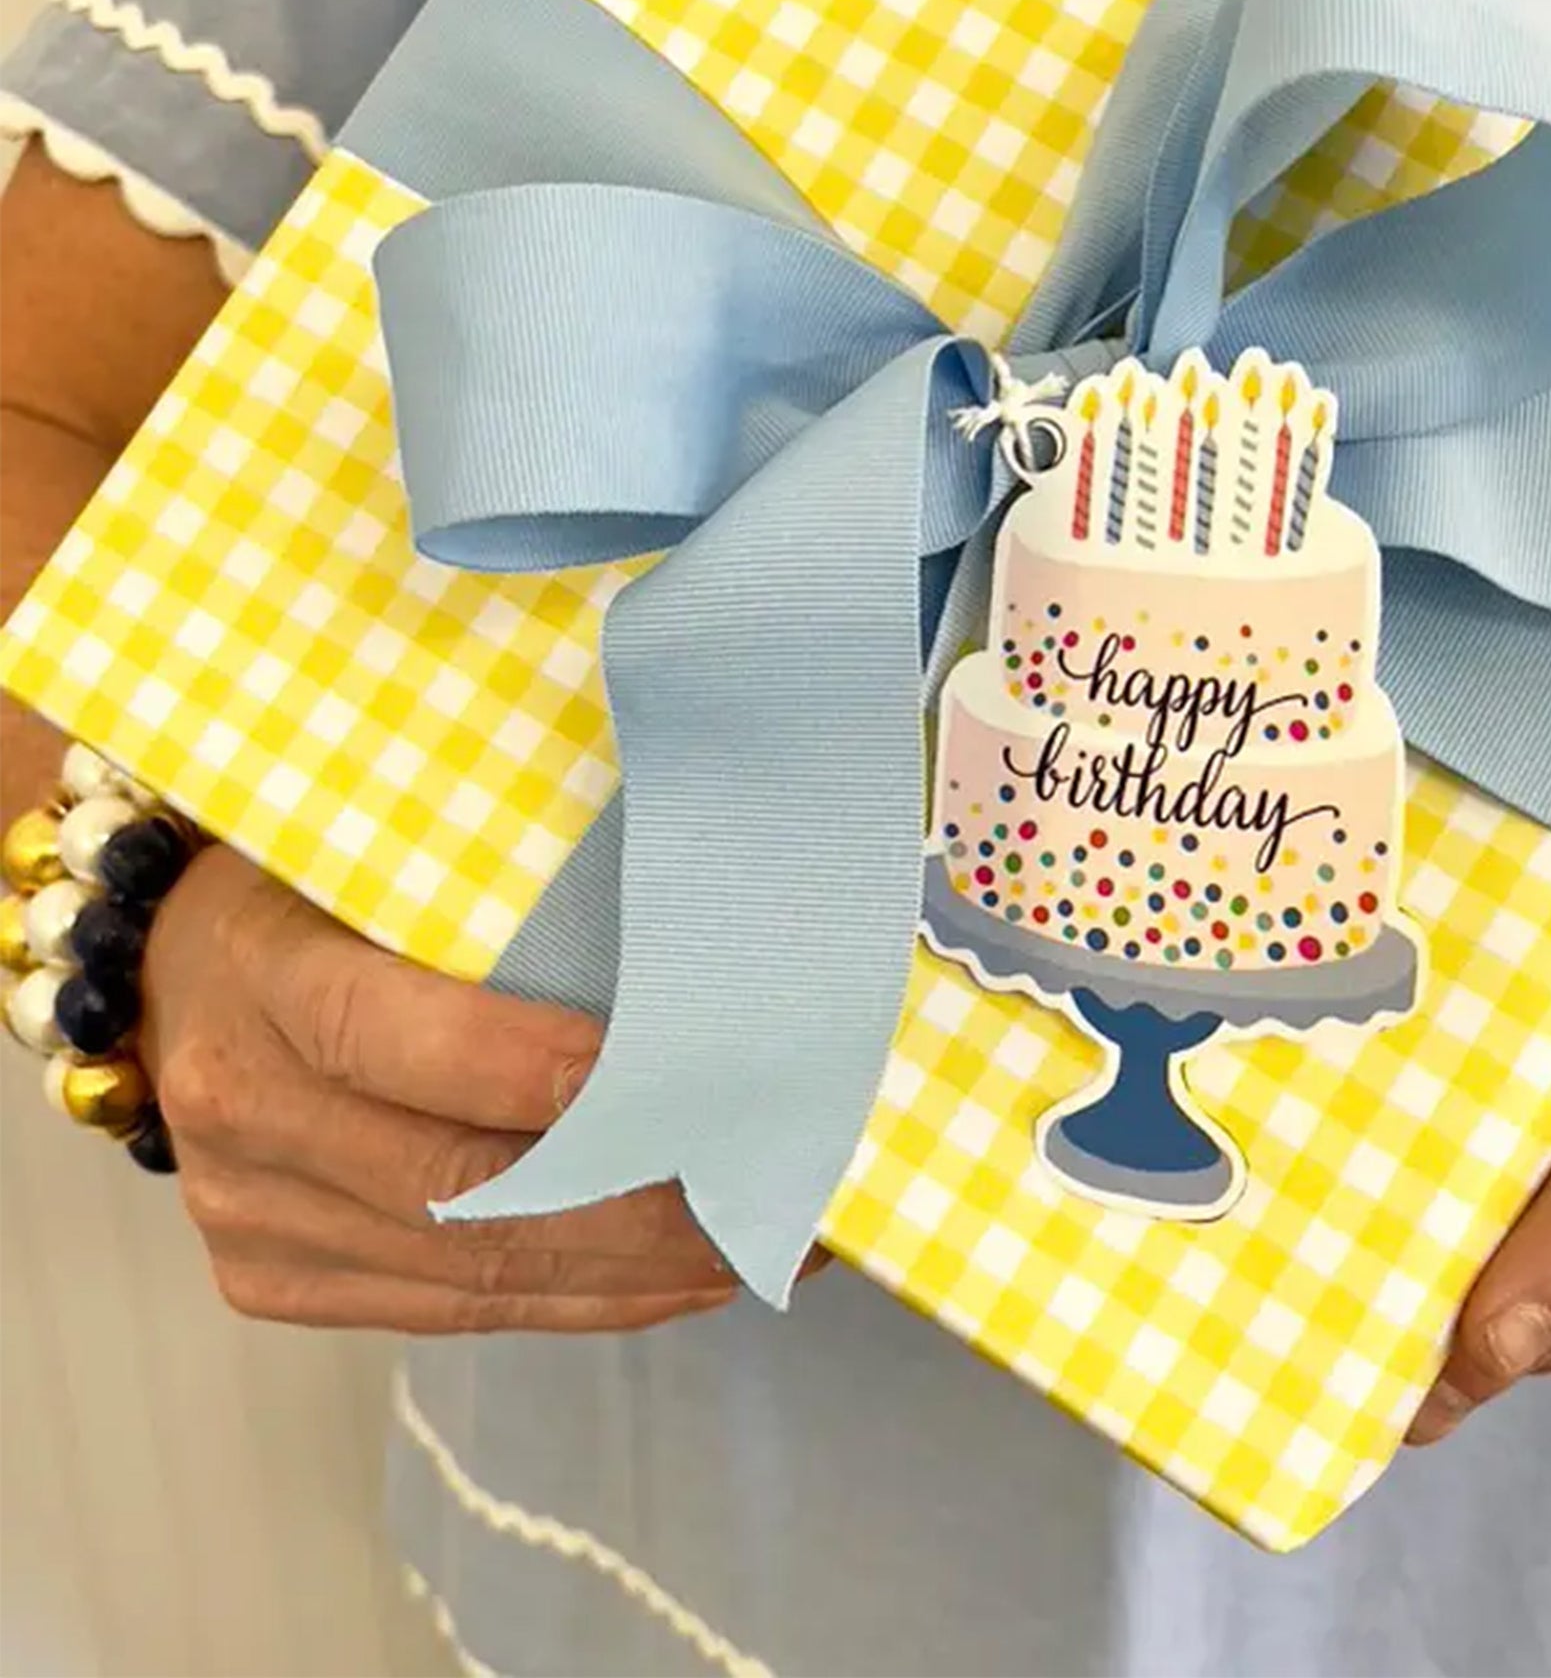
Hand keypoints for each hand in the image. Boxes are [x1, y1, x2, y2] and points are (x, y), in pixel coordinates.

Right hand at [142, 848, 740, 1331]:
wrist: (169, 972)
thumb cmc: (316, 884)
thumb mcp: (375, 849)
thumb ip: (491, 885)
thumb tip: (682, 922)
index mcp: (260, 972)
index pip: (397, 1036)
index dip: (537, 1069)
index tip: (679, 1078)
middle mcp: (240, 1109)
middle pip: (458, 1186)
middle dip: (638, 1202)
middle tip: (771, 1185)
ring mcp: (251, 1211)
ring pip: (471, 1270)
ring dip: (633, 1267)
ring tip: (758, 1240)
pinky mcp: (272, 1279)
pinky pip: (451, 1311)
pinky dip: (577, 1301)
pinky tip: (676, 1281)